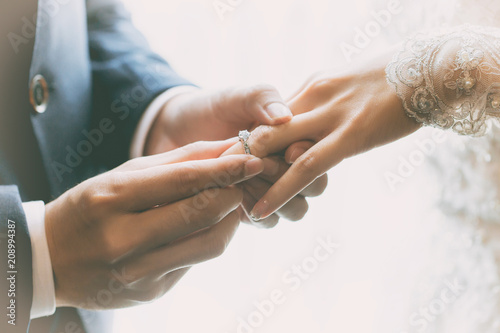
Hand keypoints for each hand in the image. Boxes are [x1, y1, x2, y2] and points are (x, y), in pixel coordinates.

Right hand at [45, 140, 263, 308]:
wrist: (52, 259)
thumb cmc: (90, 207)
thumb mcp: (123, 175)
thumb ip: (177, 162)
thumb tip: (226, 149)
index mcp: (111, 200)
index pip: (182, 182)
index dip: (224, 169)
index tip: (252, 159)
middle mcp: (123, 240)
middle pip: (201, 215)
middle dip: (232, 193)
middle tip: (242, 179)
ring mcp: (137, 273)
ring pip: (208, 244)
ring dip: (230, 219)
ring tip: (228, 202)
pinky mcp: (150, 292)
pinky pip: (196, 261)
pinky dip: (210, 238)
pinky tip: (206, 225)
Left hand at [146, 85, 327, 227]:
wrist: (174, 131)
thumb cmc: (211, 109)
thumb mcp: (236, 96)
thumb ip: (261, 99)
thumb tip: (285, 115)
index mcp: (294, 137)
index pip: (318, 152)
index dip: (308, 155)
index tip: (289, 151)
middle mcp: (289, 167)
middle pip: (316, 187)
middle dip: (290, 177)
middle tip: (257, 165)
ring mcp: (272, 191)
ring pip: (296, 210)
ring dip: (274, 197)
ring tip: (241, 180)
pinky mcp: (252, 209)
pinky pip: (269, 223)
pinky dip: (256, 212)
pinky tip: (233, 193)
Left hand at [223, 53, 421, 219]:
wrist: (430, 67)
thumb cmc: (392, 79)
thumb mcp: (346, 84)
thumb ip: (322, 103)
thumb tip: (307, 127)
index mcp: (311, 87)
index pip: (269, 117)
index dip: (247, 141)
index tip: (228, 164)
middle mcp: (313, 98)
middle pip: (264, 131)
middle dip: (238, 158)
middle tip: (215, 184)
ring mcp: (330, 115)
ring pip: (277, 150)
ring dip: (251, 178)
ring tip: (231, 203)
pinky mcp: (351, 136)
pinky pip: (306, 167)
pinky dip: (279, 191)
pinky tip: (259, 211)